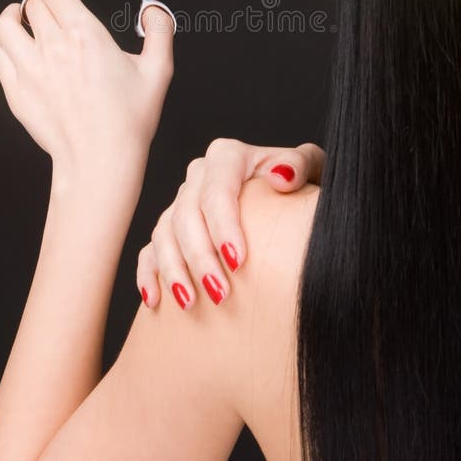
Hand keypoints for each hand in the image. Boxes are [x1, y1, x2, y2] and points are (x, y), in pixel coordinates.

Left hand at [0, 0, 173, 191]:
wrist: (100, 162)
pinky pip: (0, 55)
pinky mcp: (16, 92)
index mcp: (85, 36)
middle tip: (51, 5)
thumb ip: (159, 31)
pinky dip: (7, 45)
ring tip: (23, 18)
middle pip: (32, 5)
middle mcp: (52, 48)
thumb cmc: (129, 121)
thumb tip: (154, 8)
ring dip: (14, 16)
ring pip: (6, 26)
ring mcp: (29, 70)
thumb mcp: (158, 71)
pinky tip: (20, 50)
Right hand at [136, 138, 324, 308]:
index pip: (217, 190)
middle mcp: (200, 175)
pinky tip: (155, 300)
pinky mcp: (172, 228)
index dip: (223, 226)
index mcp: (228, 157)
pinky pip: (150, 249)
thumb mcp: (311, 169)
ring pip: (164, 233)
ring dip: (174, 269)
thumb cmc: (303, 186)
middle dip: (200, 256)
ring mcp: (182, 202)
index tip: (238, 261)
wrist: (291, 203)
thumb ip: (300, 164)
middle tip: (220, 293)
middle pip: (186, 214)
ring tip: (190, 303)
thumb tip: (280, 176)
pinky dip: (149, 273)